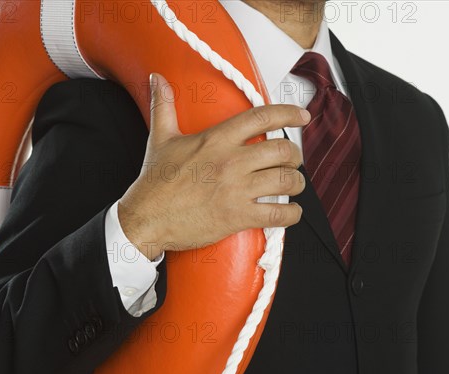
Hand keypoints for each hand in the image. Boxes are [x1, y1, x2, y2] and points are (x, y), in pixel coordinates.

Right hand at [118, 73, 308, 259]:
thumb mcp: (160, 138)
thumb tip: (157, 79)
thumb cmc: (154, 181)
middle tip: (291, 160)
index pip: (261, 117)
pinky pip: (279, 214)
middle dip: (294, 155)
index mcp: (216, 139)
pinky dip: (291, 214)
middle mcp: (231, 162)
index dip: (288, 113)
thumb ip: (164, 106)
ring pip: (287, 181)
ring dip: (296, 183)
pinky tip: (290, 211)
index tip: (302, 115)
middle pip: (283, 150)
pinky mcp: (238, 216)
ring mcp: (236, 190)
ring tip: (293, 184)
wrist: (146, 218)